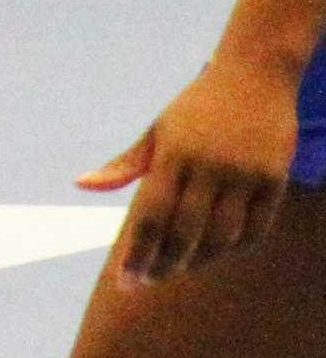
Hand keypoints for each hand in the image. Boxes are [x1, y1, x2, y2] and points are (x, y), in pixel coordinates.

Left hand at [91, 48, 305, 283]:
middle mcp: (210, 167)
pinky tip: (214, 254)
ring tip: (177, 269)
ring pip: (221, 237)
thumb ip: (125, 164)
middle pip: (184, 233)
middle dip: (163, 265)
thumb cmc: (197, 107)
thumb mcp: (157, 130)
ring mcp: (245, 174)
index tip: (126, 281)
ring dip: (198, 261)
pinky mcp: (275, 179)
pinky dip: (233, 248)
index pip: (150, 216)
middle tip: (146, 282)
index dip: (137, 254)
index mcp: (174, 155)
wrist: (256, 76)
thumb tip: (81, 184)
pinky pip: (255, 228)